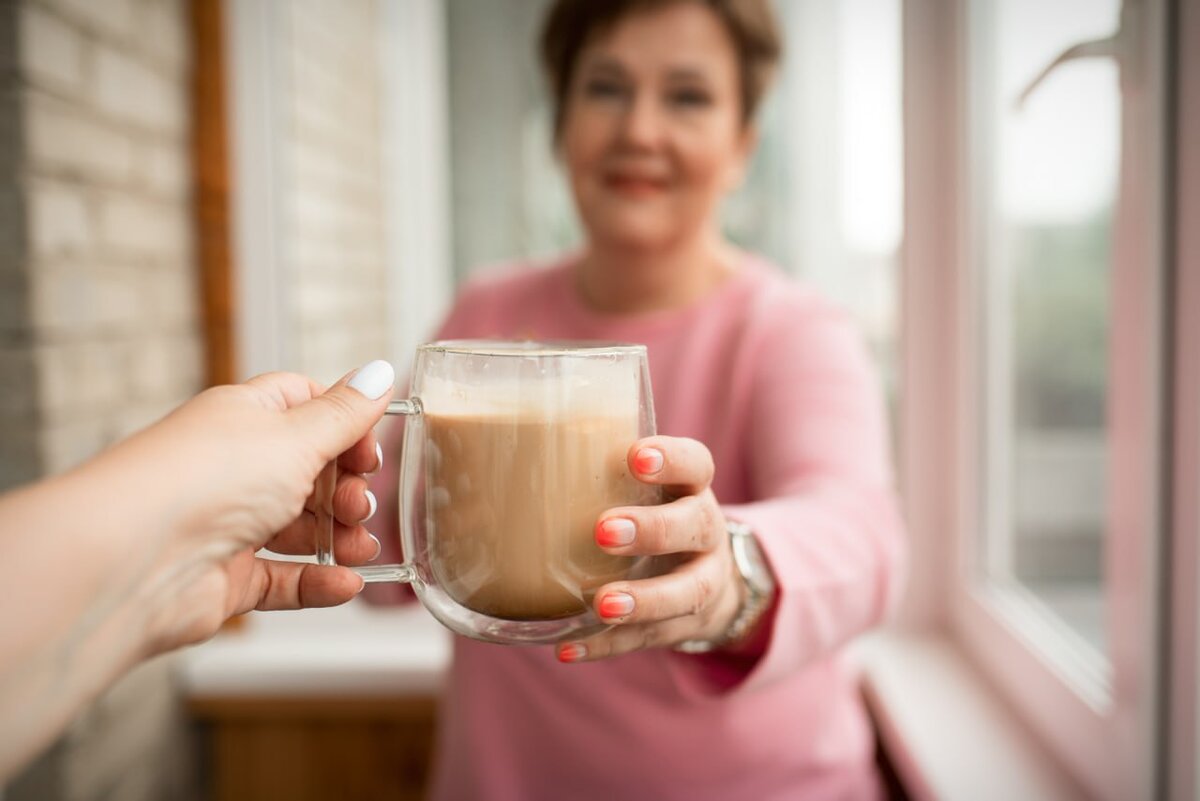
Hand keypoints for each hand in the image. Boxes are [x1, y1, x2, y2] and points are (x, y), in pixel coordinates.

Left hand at [125, 361, 394, 654]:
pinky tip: (347, 584)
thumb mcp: (295, 436)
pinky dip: (319, 582)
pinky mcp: (225, 577)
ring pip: (301, 529)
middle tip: (362, 504)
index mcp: (245, 417)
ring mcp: (229, 524)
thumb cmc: (202, 482)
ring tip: (360, 549)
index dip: (346, 426)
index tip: (371, 450)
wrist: (133, 561)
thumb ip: (345, 414)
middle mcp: (235, 467)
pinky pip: (284, 578)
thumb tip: (379, 372)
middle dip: (348, 490)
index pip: (305, 406)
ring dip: (341, 539)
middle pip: (311, 473)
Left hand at [555, 436, 744, 662]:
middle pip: (695, 526)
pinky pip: (649, 639)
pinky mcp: (684, 626)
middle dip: (652, 530)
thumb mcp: (641, 489)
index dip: (672, 459)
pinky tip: (568, 648)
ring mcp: (703, 582)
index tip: (635, 456)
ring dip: (643, 600)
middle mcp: (705, 533)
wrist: (710, 579)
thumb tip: (483, 459)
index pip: (695, 464)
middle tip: (603, 531)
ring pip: (685, 593)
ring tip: (602, 604)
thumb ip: (594, 473)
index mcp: (692, 489)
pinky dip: (608, 645)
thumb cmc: (652, 516)